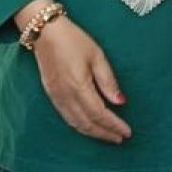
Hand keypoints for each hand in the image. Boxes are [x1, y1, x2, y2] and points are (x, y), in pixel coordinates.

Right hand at [29, 10, 130, 144]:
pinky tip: (88, 126)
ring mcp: (56, 96)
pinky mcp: (51, 95)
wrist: (44, 33)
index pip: (99, 113)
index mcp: (79, 86)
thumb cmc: (72, 40)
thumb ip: (108, 81)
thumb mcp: (97, 56)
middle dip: (105, 133)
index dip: (114, 125)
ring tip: (107, 136)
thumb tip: (120, 102)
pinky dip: (79, 126)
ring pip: (75, 123)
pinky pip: (66, 117)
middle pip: (87, 123)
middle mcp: (66, 95)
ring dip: (92, 133)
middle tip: (120, 138)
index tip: (127, 132)